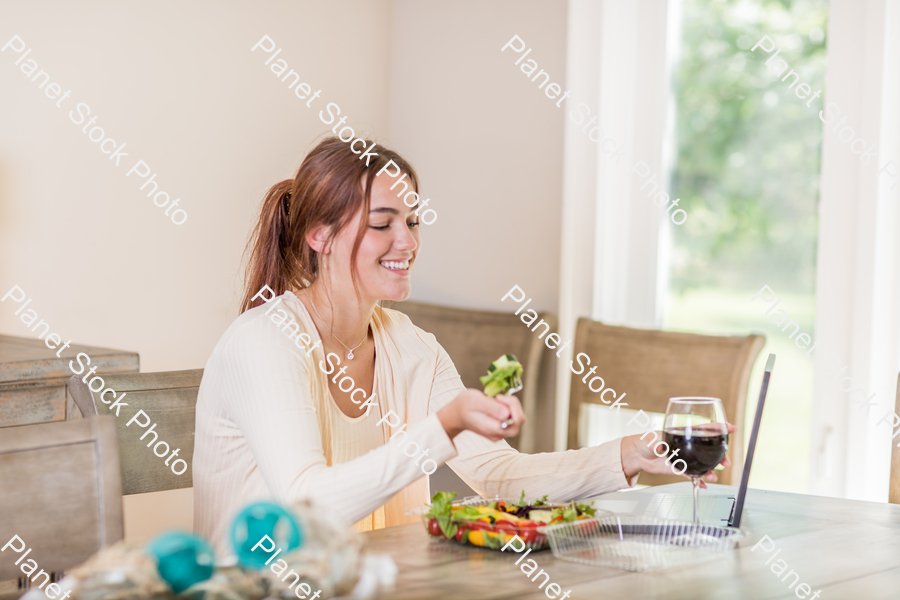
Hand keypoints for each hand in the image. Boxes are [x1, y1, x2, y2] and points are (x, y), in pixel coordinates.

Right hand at [437, 389, 524, 441]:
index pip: (515, 422)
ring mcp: (499, 433)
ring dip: (510, 406)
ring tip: (495, 400)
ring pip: (516, 419)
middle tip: (499, 397)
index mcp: (491, 428)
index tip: (499, 397)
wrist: (456, 414)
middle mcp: (497, 434)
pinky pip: (511, 419)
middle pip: (518, 421)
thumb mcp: (475, 400)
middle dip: (514, 406)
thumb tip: (507, 414)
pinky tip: (495, 404)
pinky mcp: (500, 429)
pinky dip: (507, 408)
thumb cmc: (464, 405)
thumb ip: (491, 407)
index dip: (513, 407)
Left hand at [620, 423, 736, 487]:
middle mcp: (688, 445)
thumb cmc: (646, 441)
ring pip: (704, 463)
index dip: (719, 428)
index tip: (730, 428)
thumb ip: (660, 443)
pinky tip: (704, 485)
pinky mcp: (681, 468)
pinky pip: (693, 475)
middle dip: (720, 454)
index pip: (705, 428)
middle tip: (726, 462)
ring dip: (712, 470)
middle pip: (709, 448)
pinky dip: (699, 480)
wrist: (638, 455)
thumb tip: (662, 447)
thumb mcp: (654, 439)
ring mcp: (686, 457)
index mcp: (684, 433)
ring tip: (714, 476)